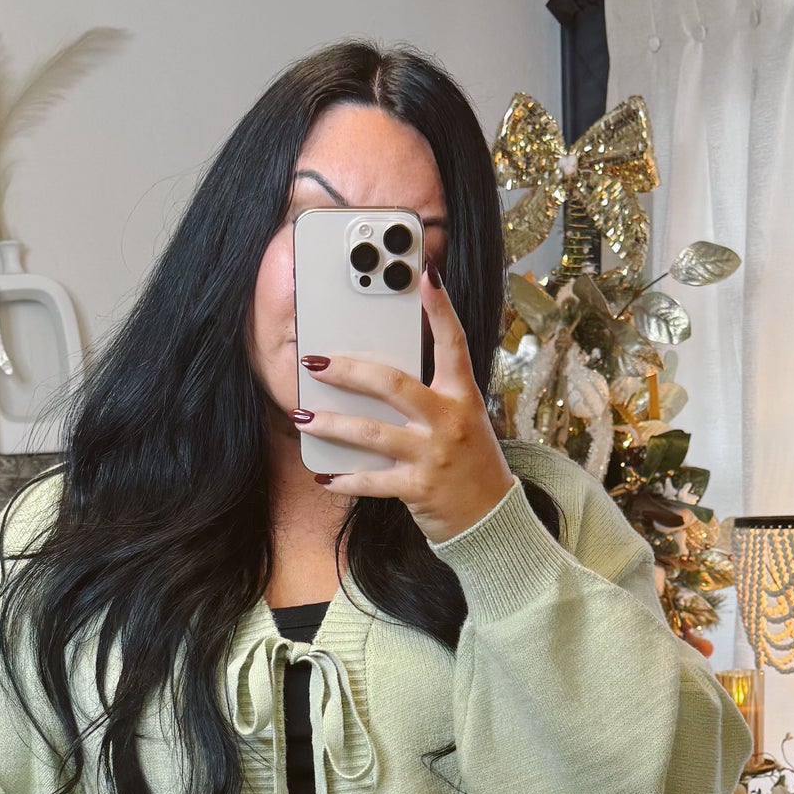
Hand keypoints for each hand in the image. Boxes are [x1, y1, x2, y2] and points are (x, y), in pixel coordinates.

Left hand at [297, 270, 515, 543]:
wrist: (492, 518)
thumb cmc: (471, 462)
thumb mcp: (464, 419)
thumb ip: (431, 395)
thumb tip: (379, 373)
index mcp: (463, 396)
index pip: (454, 344)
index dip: (440, 308)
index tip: (426, 275)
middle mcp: (449, 421)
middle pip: (393, 385)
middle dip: (349, 371)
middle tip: (315, 362)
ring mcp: (433, 455)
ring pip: (372, 433)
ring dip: (331, 424)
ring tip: (301, 415)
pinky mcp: (418, 488)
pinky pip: (372, 481)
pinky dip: (344, 480)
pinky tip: (323, 477)